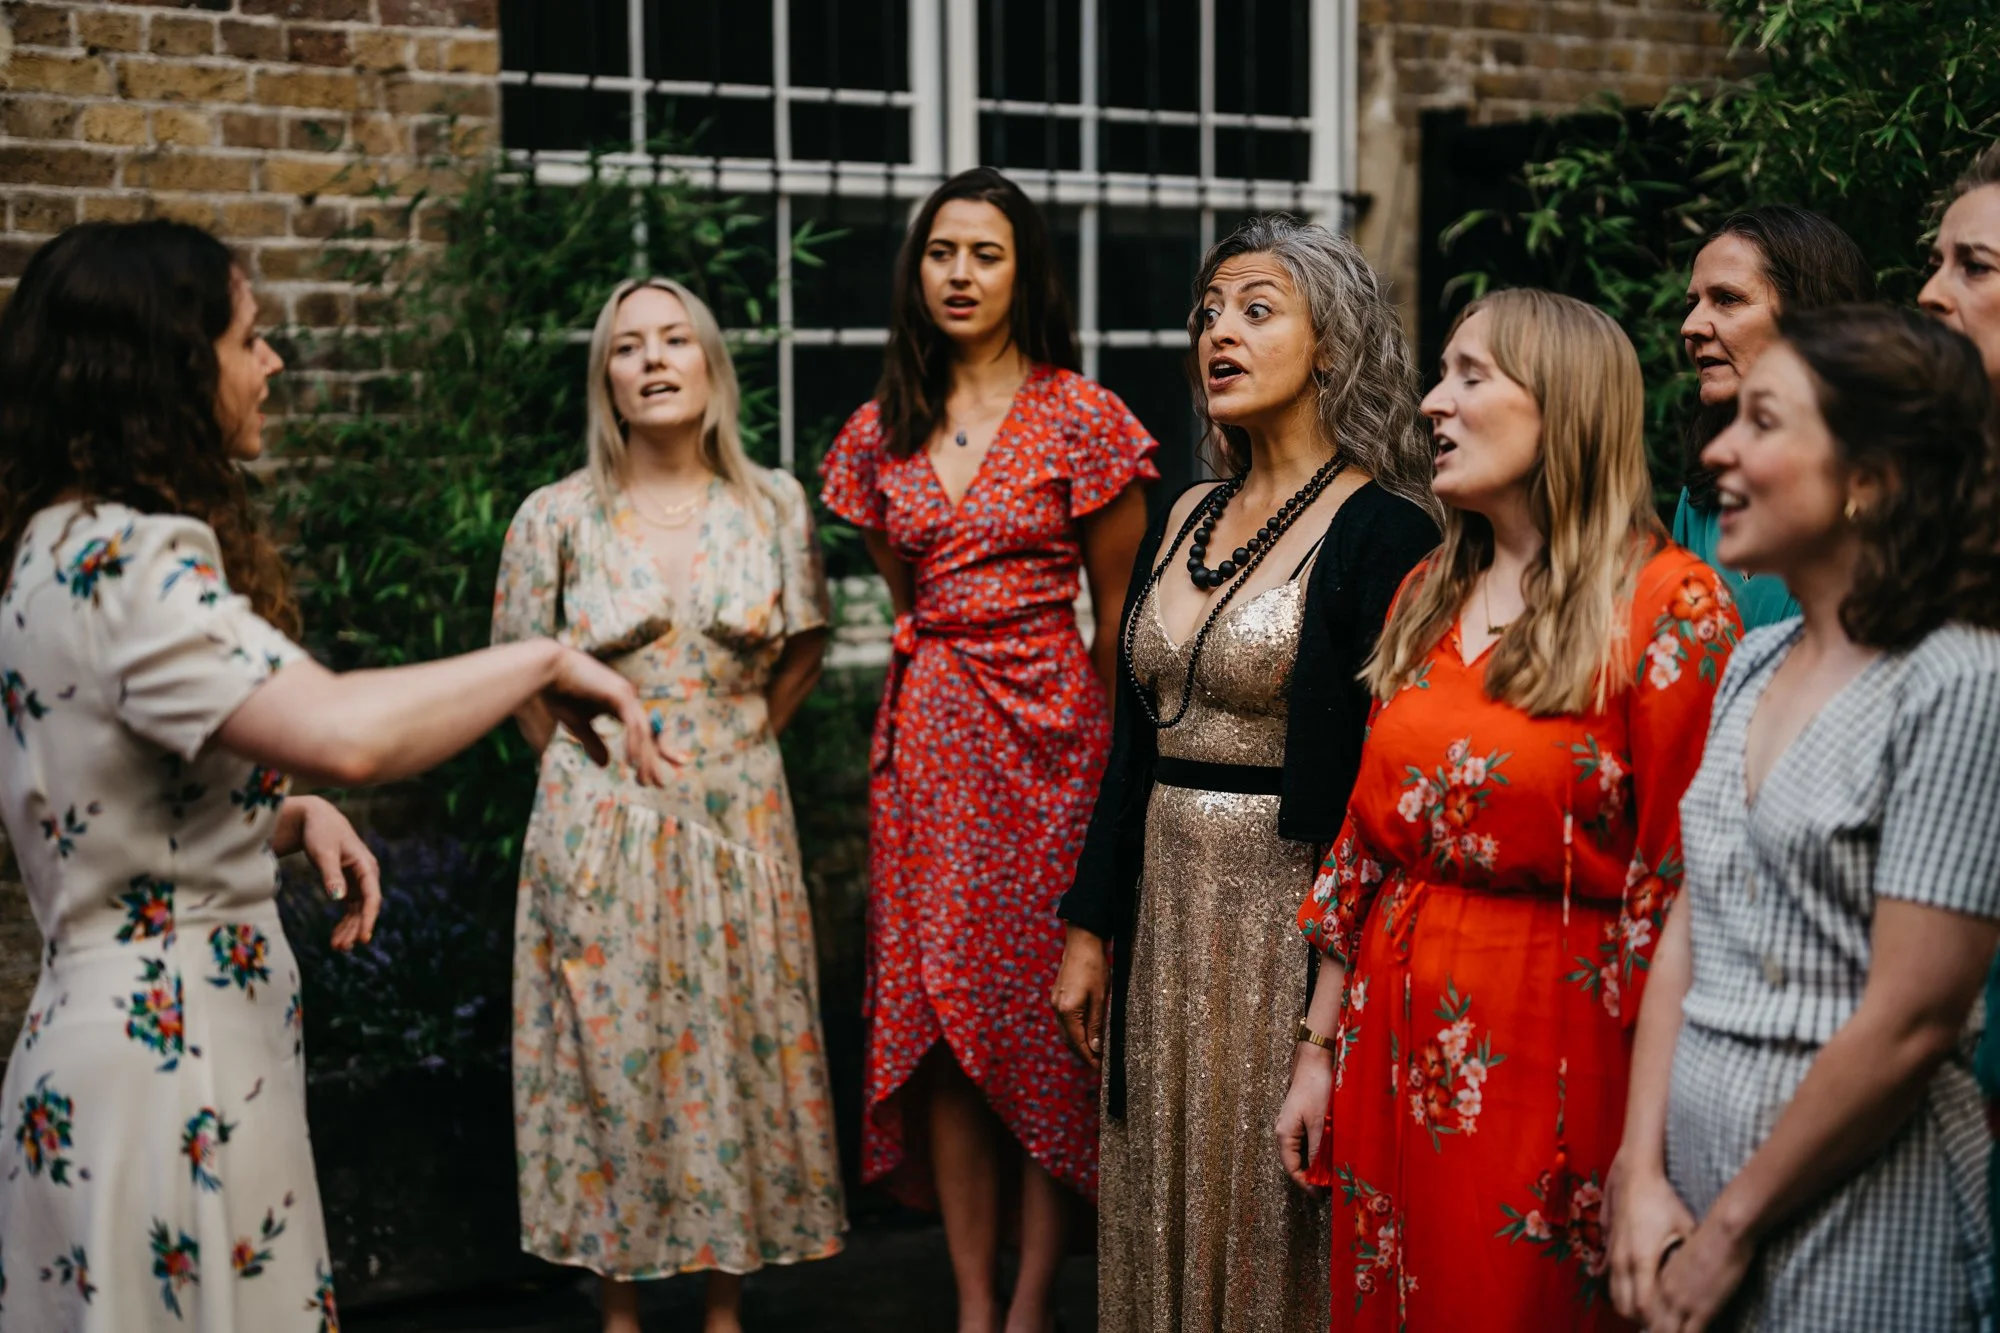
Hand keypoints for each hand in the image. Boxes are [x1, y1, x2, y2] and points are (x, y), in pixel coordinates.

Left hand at [286, 796, 381, 951]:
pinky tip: (336, 937)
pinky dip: (344, 922)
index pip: (372, 898)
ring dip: (350, 929)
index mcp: (367, 866)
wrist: (316, 819)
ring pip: (358, 911)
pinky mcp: (348, 884)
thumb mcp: (324, 853)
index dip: (368, 919)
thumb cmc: (321, 832)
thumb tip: (338, 899)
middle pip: (366, 908)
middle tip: (342, 948)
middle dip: (356, 929)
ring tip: (337, 947)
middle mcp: (367, 876)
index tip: (363, 938)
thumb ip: (331, 875)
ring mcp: (358, 881)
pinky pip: (350, 908)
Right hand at [538, 646, 677, 785]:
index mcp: (620, 704)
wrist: (546, 669)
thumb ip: (593, 743)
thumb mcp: (578, 725)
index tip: (671, 765)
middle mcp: (628, 698)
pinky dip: (634, 744)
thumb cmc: (559, 693)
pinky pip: (632, 724)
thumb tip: (605, 765)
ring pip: (642, 732)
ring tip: (644, 780)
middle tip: (660, 784)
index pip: (645, 730)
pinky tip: (632, 762)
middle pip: (649, 732)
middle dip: (656, 759)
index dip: (658, 748)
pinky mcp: (619, 693)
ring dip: (644, 758)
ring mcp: (625, 694)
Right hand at [1050, 926, 1108, 1070]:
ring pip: (1066, 1032)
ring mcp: (1055, 1002)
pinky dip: (1074, 1031)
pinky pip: (1064, 1021)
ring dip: (1078, 1044)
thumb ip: (1096, 1024)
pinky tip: (1084, 1033)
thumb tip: (1096, 1048)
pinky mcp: (1057, 996)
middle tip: (1098, 1066)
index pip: (1078, 1043)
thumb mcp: (1100, 997)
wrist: (1082, 942)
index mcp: (1068, 1011)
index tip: (1099, 1070)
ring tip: (1093, 1053)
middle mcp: (1057, 1009)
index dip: (1089, 1058)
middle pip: (1069, 1040)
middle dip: (1083, 1054)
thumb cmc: (1095, 967)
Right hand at [1276, 1049, 1332, 1189]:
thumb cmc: (1315, 1089)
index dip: (1304, 1183)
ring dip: (1314, 1163)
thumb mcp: (1318, 1123)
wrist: (1314, 1062)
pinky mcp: (1299, 1118)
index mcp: (1284, 1134)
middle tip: (1328, 1187)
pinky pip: (1305, 1141)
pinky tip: (1328, 1154)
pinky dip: (1316, 1151)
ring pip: (1301, 1151)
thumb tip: (1317, 1173)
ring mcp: (1291, 1124)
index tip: (1319, 1195)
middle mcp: (1284, 1131)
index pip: (1291, 1167)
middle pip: (1294, 1161)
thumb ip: (1317, 1149)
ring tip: (1329, 1174)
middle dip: (1309, 1175)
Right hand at [1608, 1153, 1694, 1321]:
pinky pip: (1609, 1279)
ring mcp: (1612, 1253)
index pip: (1645, 1306)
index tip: (1670, 1329)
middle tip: (1662, 1326)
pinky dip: (1620, 1291)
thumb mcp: (1685, 1227)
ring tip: (1649, 1315)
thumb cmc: (1662, 1199)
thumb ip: (1689, 1256)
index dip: (1657, 1323)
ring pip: (1614, 1295)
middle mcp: (1622, 1261)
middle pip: (1626, 1307)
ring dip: (1629, 1307)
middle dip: (1643, 1321)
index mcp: (1642, 1260)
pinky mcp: (1608, 1245)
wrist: (1633, 1173)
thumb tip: (1706, 1281)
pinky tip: (1633, 1292)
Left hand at [1650, 1214, 1754, 1332]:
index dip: (1657, 1323)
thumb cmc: (1712, 1240)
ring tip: (1685, 1332)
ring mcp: (1682, 1303)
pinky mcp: (1702, 1311)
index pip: (1650, 1311)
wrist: (1724, 1232)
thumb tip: (1688, 1287)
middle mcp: (1665, 1292)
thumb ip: (1681, 1276)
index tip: (1663, 1326)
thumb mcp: (1686, 1260)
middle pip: (1656, 1326)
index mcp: (1660, 1278)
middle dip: (1663, 1332)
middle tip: (1673, 1332)